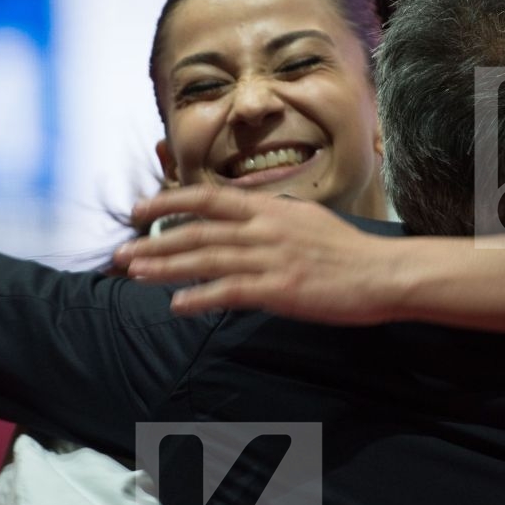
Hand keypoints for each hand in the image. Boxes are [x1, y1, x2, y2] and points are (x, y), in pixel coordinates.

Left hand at [118, 186, 400, 322]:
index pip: (208, 199)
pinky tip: (176, 305)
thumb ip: (270, 218)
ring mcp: (270, 257)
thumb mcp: (306, 220)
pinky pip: (229, 291)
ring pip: (206, 260)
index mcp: (270, 208)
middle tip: (121, 254)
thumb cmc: (348, 251)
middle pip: (197, 232)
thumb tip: (243, 218)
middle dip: (154, 242)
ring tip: (135, 275)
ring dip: (166, 268)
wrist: (383, 273)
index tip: (139, 210)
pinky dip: (199, 297)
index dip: (169, 203)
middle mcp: (264, 228)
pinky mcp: (279, 289)